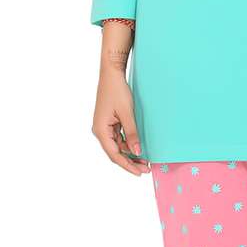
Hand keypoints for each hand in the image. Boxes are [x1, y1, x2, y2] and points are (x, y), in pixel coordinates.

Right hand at [92, 21, 149, 175]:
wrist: (112, 74)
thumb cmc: (117, 91)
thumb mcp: (127, 113)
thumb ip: (131, 133)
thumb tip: (137, 151)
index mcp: (100, 130)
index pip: (114, 154)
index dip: (127, 165)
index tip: (140, 172)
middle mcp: (100, 131)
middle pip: (115, 153)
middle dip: (130, 161)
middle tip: (146, 169)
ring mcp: (104, 127)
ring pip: (117, 146)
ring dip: (130, 153)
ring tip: (145, 160)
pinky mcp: (109, 123)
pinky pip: (118, 138)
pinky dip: (128, 144)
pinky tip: (138, 148)